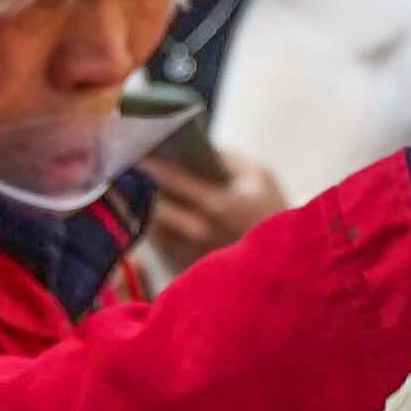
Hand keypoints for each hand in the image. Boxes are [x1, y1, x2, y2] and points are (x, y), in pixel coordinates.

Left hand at [141, 131, 286, 264]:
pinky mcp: (184, 268)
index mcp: (219, 206)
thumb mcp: (259, 175)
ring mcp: (189, 253)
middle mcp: (200, 232)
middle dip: (138, 181)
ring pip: (150, 222)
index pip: (169, 178)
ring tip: (132, 182)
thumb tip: (187, 143)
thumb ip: (223, 156)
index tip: (131, 145)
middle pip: (153, 201)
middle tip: (124, 163)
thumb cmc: (273, 210)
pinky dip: (151, 222)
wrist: (286, 259)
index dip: (147, 160)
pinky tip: (150, 207)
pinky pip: (156, 241)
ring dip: (141, 203)